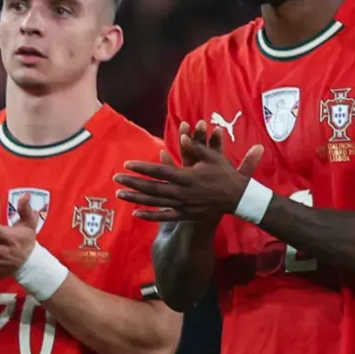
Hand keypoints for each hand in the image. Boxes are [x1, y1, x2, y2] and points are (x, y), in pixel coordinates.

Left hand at [114, 121, 265, 224]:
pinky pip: (165, 217)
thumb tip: (181, 136)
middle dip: (133, 183)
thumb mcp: (214, 157)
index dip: (142, 168)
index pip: (160, 172)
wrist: (238, 198)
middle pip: (153, 188)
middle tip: (116, 178)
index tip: (127, 164)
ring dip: (136, 198)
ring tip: (120, 194)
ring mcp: (184, 206)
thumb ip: (196, 147)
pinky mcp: (186, 215)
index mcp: (188, 177)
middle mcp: (183, 193)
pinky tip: (136, 214)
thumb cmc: (225, 175)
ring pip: (155, 203)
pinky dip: (150, 216)